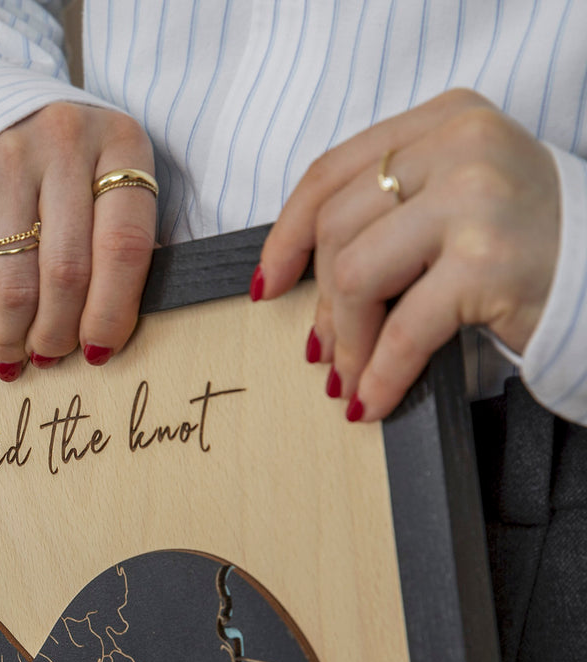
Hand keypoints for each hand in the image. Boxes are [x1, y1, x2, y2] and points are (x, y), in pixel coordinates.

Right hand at [0, 103, 156, 380]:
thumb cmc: (64, 161)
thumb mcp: (109, 174)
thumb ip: (120, 237)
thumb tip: (109, 335)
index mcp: (120, 144)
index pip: (124, 247)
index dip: (110, 313)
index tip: (98, 352)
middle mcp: (63, 143)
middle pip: (66, 271)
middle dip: (56, 334)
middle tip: (50, 359)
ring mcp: (5, 159)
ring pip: (14, 280)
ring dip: (12, 336)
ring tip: (13, 360)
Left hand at [259, 89, 559, 420]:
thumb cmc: (530, 245)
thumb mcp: (457, 201)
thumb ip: (387, 216)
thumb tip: (299, 285)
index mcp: (444, 122)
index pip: (331, 172)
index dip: (286, 234)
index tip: (270, 283)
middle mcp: (461, 146)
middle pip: (336, 228)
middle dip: (321, 302)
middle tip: (324, 350)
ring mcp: (477, 200)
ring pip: (355, 274)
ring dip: (346, 341)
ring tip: (350, 376)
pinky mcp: (490, 263)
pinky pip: (403, 330)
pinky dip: (380, 374)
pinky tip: (372, 400)